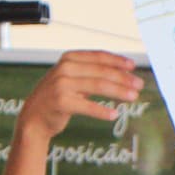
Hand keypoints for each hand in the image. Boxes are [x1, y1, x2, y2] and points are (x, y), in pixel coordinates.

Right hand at [18, 50, 140, 143]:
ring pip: (98, 86)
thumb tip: (123, 72)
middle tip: (139, 85)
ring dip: (119, 92)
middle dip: (123, 78)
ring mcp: (62, 85)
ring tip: (133, 97)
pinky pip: (87, 106)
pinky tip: (114, 115)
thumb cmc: (58, 97)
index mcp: (69, 59)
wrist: (34, 117)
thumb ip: (92, 73)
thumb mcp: (72, 78)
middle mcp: (65, 68)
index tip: (133, 66)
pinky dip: (102, 111)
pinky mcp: (61, 102)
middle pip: (101, 71)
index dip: (118, 61)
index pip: (99, 57)